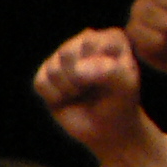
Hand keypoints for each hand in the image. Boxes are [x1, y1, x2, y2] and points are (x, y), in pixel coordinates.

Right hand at [32, 28, 146, 158]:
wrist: (105, 128)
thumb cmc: (119, 104)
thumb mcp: (126, 88)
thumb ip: (110, 72)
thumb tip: (77, 69)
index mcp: (110, 38)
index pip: (93, 44)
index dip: (98, 69)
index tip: (112, 82)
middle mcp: (85, 40)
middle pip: (67, 52)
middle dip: (79, 79)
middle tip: (92, 89)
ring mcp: (63, 56)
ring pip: (53, 69)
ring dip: (68, 90)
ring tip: (81, 93)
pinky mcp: (46, 73)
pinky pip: (41, 82)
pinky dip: (54, 96)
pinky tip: (66, 98)